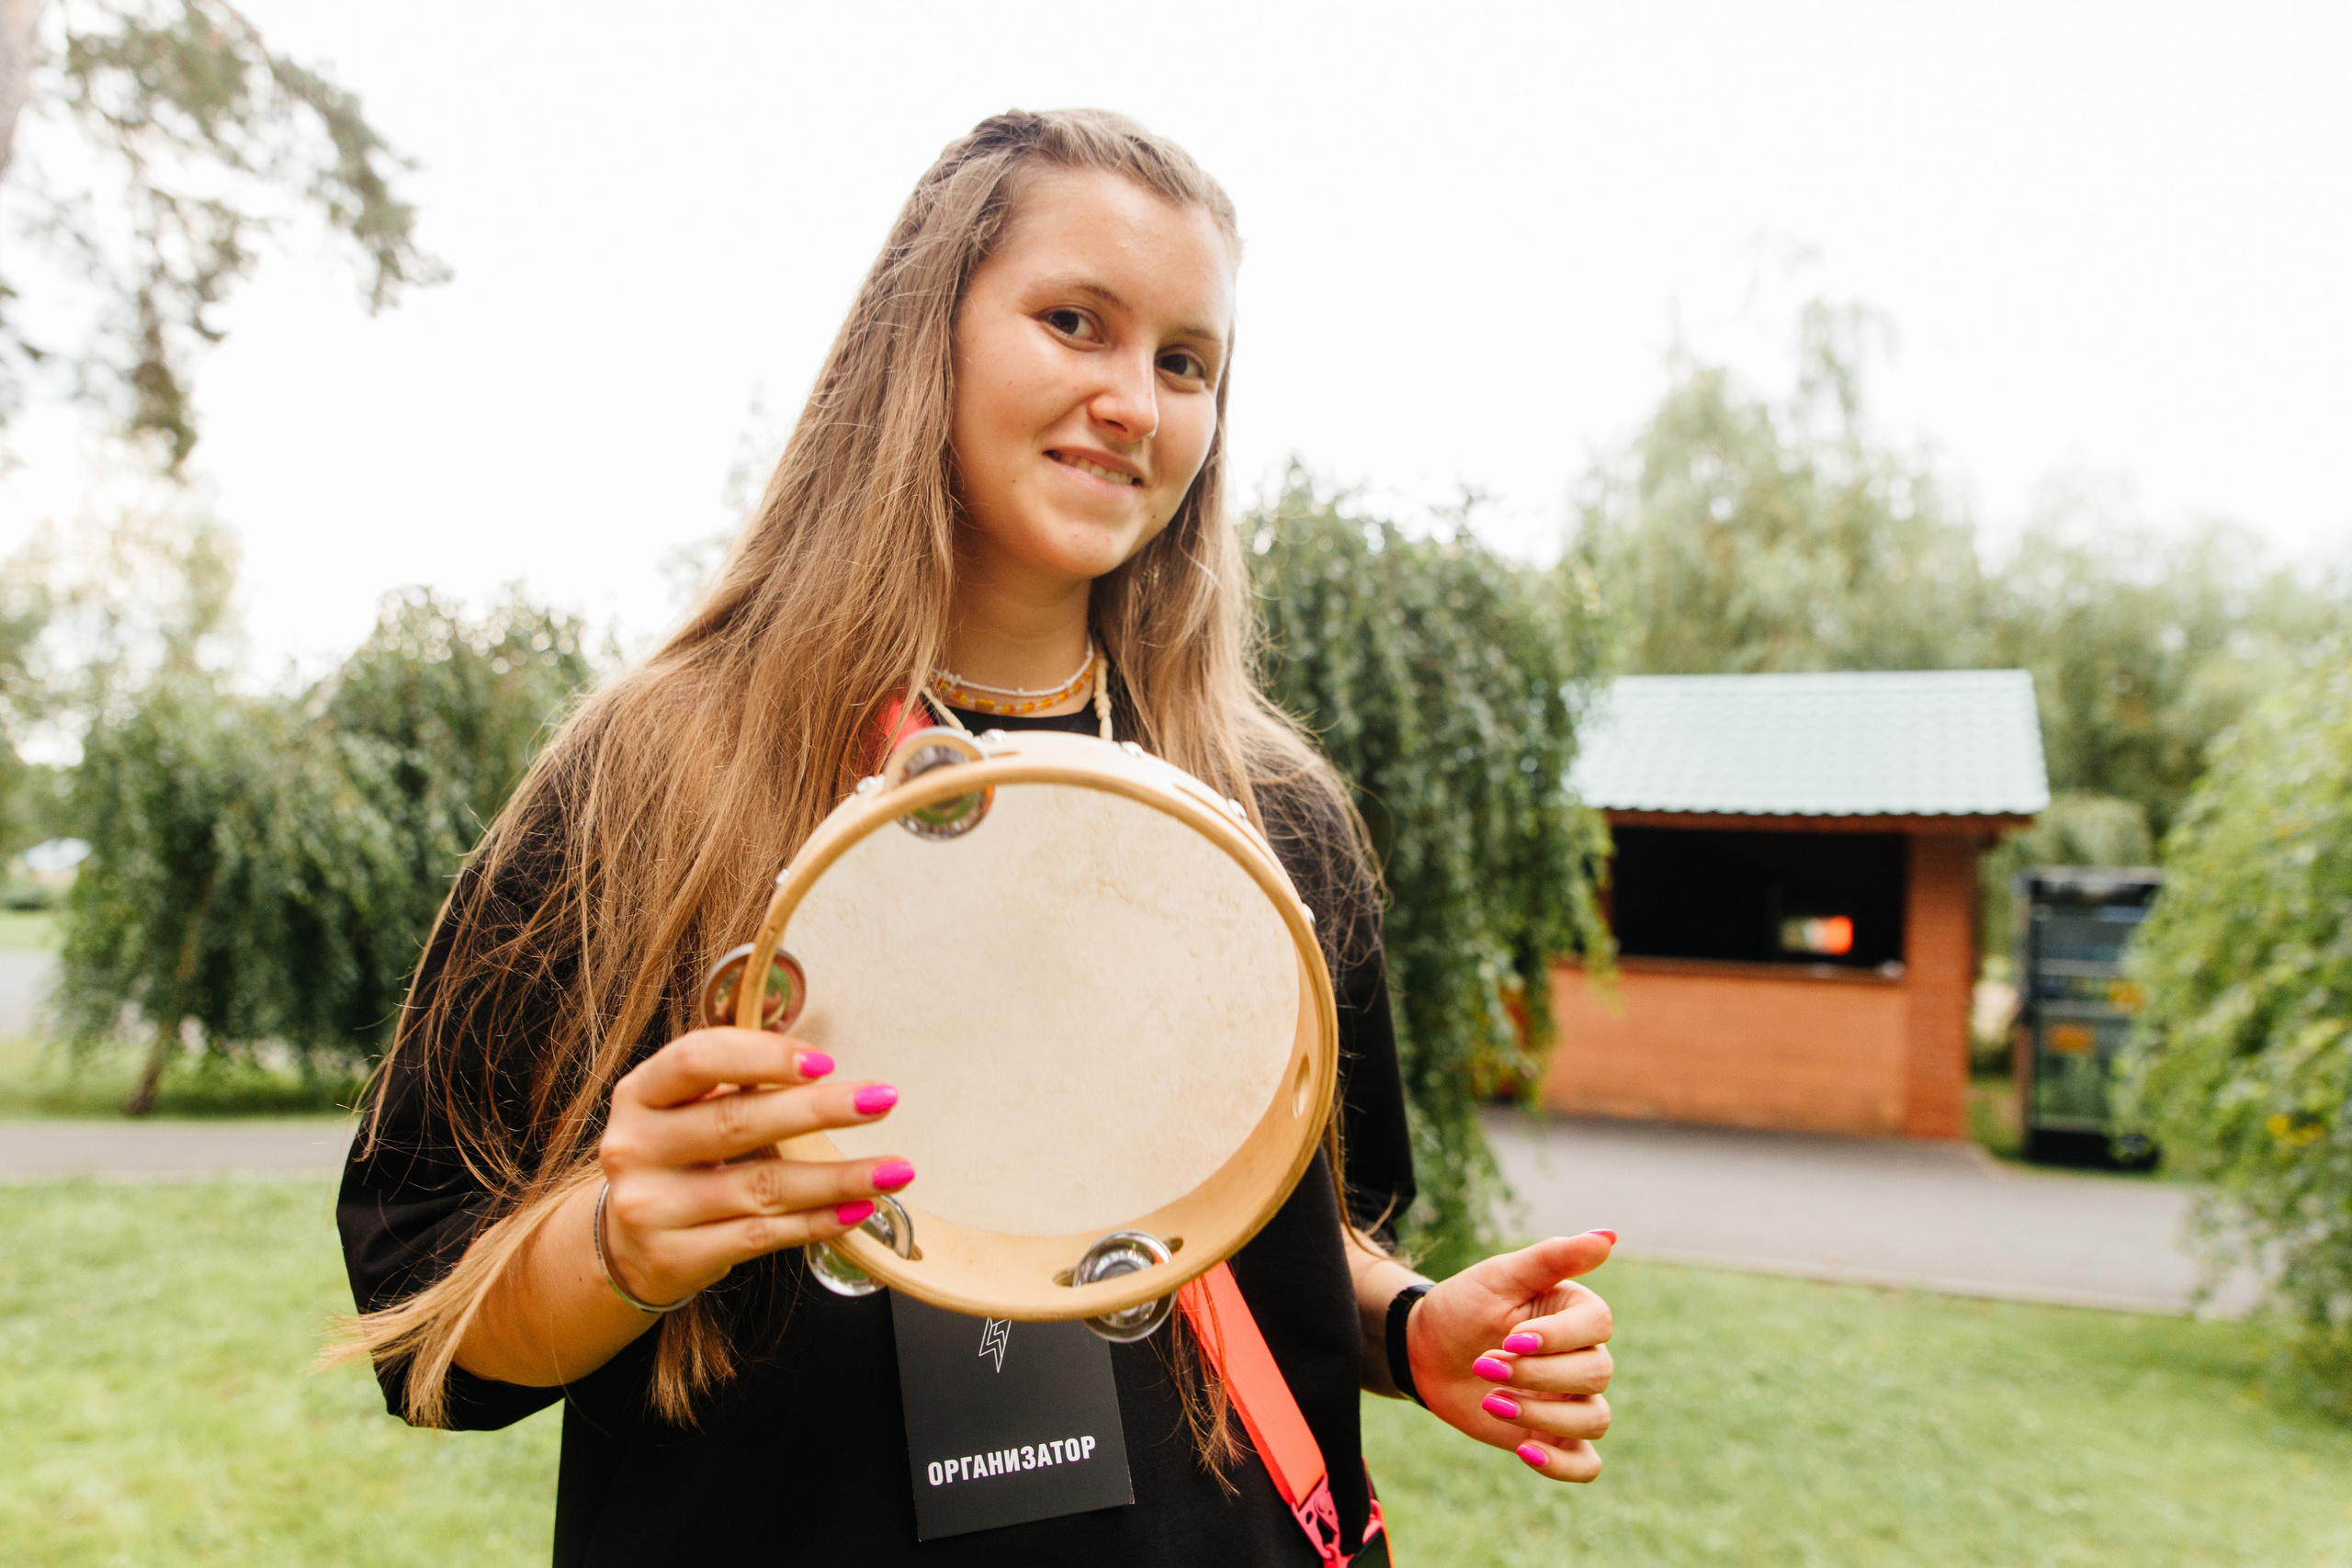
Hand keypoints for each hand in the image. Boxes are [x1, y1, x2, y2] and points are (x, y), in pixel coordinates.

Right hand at [595, 1028, 911, 1306]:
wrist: (625, 1246)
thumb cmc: (675, 1157)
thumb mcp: (682, 1109)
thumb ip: (733, 1082)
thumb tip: (822, 1064)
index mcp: (639, 1094)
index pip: (698, 1059)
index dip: (764, 1055)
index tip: (826, 1062)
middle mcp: (634, 1147)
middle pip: (737, 1122)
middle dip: (820, 1110)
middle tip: (883, 1100)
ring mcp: (649, 1207)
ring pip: (761, 1187)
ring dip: (838, 1177)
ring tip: (895, 1169)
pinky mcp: (673, 1257)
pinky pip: (760, 1237)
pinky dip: (816, 1222)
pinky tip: (857, 1210)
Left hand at [1408, 1231, 1615, 1480]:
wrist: (1424, 1350)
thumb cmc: (1464, 1306)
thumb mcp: (1501, 1277)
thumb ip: (1554, 1257)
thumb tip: (1609, 1235)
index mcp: (1577, 1312)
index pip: (1598, 1326)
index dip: (1557, 1338)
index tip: (1510, 1337)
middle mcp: (1583, 1356)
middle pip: (1597, 1373)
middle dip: (1537, 1375)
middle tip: (1485, 1364)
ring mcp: (1571, 1400)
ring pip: (1595, 1418)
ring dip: (1543, 1414)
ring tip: (1491, 1402)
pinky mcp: (1554, 1436)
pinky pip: (1586, 1464)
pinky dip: (1563, 1465)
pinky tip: (1526, 1450)